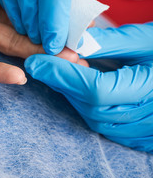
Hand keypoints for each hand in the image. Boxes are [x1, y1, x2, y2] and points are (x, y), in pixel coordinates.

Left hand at [25, 23, 152, 152]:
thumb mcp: (148, 40)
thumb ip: (111, 43)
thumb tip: (73, 43)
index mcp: (151, 89)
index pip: (94, 89)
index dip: (62, 75)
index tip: (36, 62)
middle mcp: (148, 117)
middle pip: (90, 105)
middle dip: (62, 84)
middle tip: (42, 65)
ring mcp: (145, 132)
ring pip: (94, 118)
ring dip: (72, 96)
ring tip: (59, 75)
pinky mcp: (141, 138)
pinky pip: (105, 126)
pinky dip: (87, 108)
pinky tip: (80, 92)